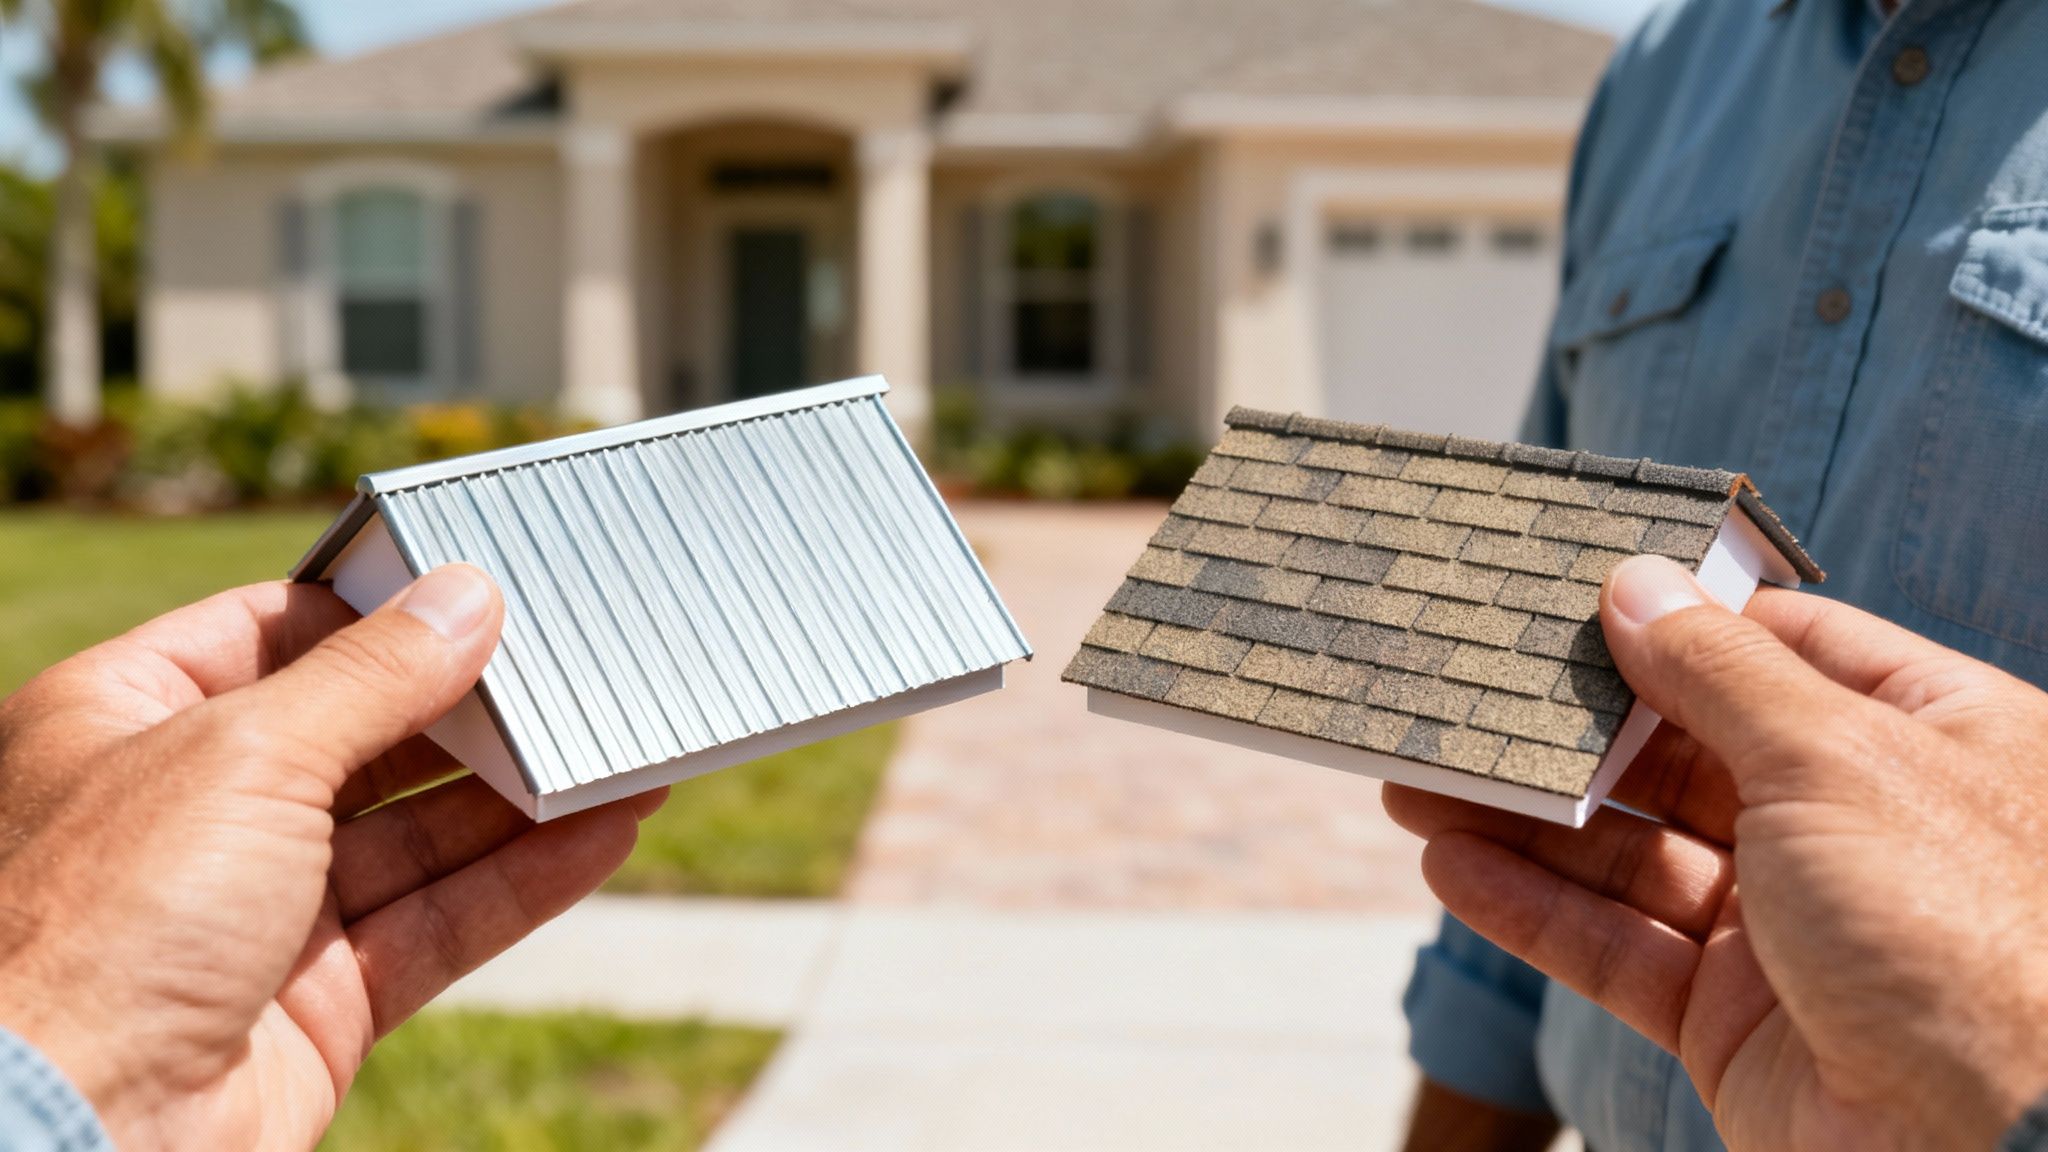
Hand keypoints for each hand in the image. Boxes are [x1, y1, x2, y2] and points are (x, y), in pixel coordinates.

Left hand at [0, 567, 663, 1149]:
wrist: (67, 1138)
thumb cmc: (101, 925)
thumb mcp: (245, 753)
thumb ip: (373, 677)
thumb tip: (467, 596)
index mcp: (123, 720)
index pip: (273, 632)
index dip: (379, 612)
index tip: (480, 590)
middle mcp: (186, 812)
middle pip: (359, 737)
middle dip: (468, 711)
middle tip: (574, 671)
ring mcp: (254, 913)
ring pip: (413, 836)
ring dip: (519, 798)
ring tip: (620, 753)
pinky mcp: (315, 1002)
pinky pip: (437, 923)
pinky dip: (523, 881)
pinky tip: (600, 835)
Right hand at [1383, 555, 2047, 1150]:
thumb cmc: (1965, 931)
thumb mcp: (1836, 757)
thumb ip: (1718, 671)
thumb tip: (1636, 584)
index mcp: (1926, 737)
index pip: (1784, 649)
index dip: (1678, 620)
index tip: (1570, 594)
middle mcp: (1858, 826)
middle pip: (1685, 754)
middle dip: (1569, 729)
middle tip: (1463, 695)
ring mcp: (1792, 928)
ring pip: (1632, 855)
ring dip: (1524, 820)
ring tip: (1417, 782)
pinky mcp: (1733, 1019)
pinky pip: (1616, 948)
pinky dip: (1531, 909)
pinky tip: (1452, 867)